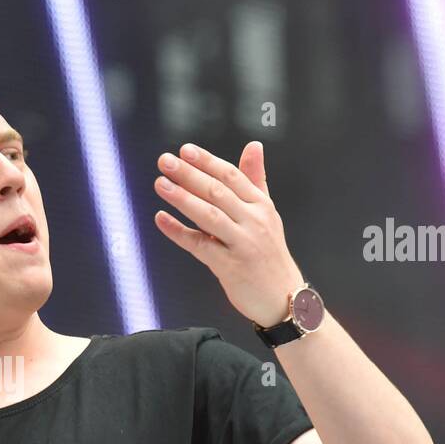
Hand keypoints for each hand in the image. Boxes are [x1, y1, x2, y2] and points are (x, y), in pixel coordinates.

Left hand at [153, 141, 305, 326]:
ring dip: (182, 198)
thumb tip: (253, 146)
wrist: (284, 298)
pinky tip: (161, 219)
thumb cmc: (270, 254)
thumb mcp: (267, 213)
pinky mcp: (230, 266)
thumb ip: (256, 179)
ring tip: (161, 184)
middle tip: (165, 161)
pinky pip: (200, 245)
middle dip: (189, 174)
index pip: (232, 176)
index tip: (185, 150)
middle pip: (218, 191)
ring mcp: (242, 243)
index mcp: (261, 205)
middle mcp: (253, 221)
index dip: (207, 161)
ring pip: (209, 215)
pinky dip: (179, 232)